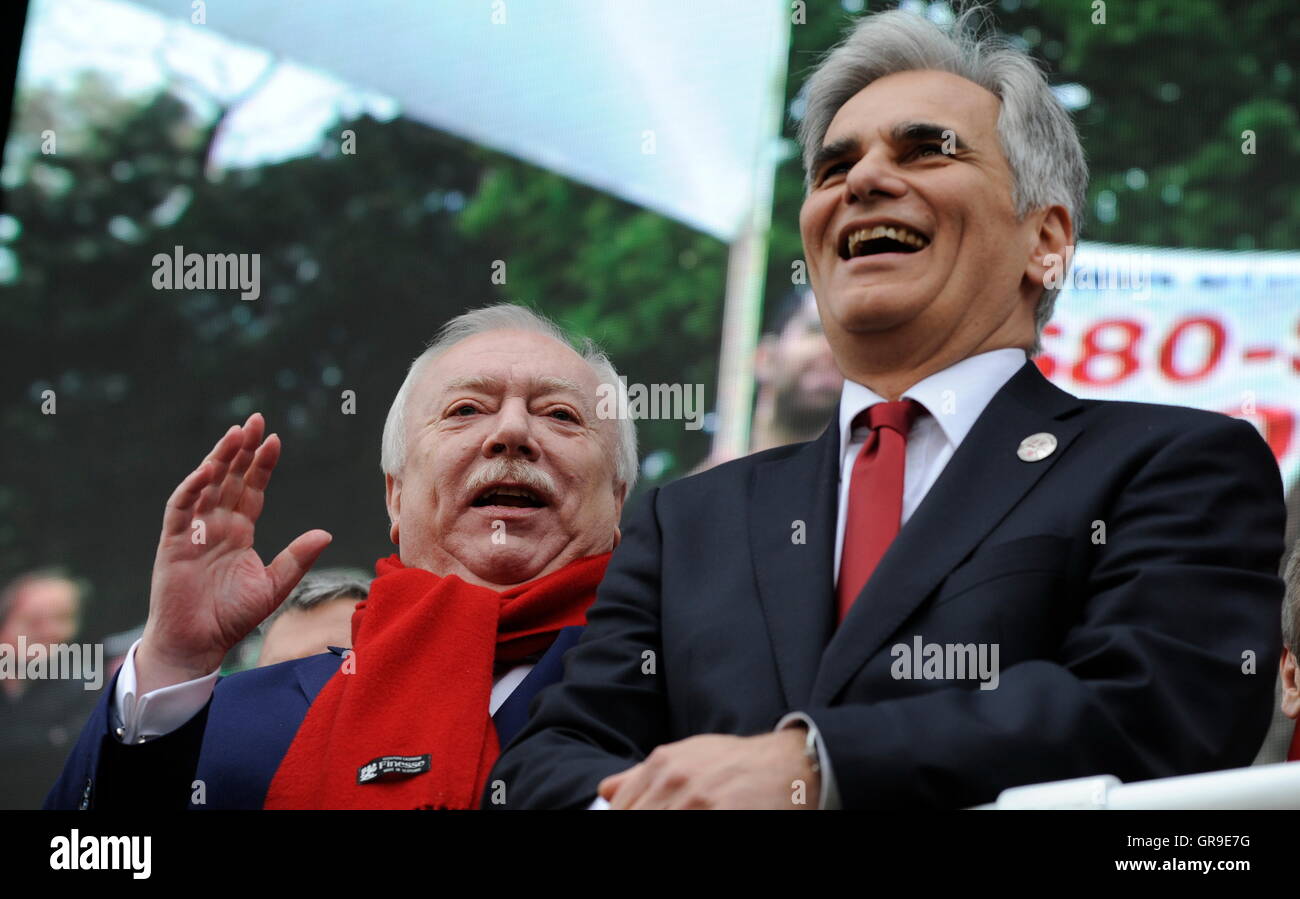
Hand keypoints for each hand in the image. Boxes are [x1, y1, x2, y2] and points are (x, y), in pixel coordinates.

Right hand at [135, 413, 331, 693]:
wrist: (197, 644)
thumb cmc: (232, 617)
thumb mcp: (274, 586)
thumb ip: (297, 558)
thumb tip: (326, 533)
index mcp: (239, 531)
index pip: (252, 488)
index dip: (262, 464)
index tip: (276, 439)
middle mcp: (216, 525)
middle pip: (230, 478)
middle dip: (242, 449)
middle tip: (255, 420)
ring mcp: (193, 531)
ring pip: (206, 485)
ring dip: (219, 458)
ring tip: (235, 433)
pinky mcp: (172, 542)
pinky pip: (181, 508)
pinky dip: (193, 487)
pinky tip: (209, 469)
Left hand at [596, 729, 818, 809]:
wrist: (789, 764)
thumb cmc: (736, 762)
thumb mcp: (687, 755)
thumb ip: (643, 774)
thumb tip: (605, 791)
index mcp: (662, 765)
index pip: (622, 808)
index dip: (624, 818)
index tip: (632, 821)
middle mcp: (675, 781)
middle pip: (638, 817)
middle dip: (642, 824)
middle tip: (673, 815)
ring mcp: (698, 802)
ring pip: (659, 821)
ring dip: (672, 822)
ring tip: (690, 816)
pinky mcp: (722, 814)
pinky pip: (692, 827)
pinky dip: (696, 827)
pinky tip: (706, 821)